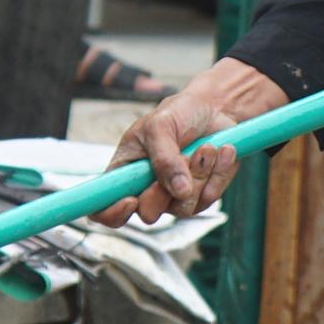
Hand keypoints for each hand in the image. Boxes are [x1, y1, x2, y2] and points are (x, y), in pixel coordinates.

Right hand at [116, 59, 283, 222]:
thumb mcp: (161, 125)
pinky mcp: (201, 196)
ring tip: (206, 146)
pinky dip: (217, 172)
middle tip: (182, 158)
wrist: (214, 109)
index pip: (103, 208)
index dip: (112, 212)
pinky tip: (220, 151)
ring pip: (183, 208)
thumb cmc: (178, 113)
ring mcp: (174, 197)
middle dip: (165, 190)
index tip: (131, 200)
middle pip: (148, 214)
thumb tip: (178, 192)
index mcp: (124, 172)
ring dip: (199, 173)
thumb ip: (164, 158)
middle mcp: (146, 190)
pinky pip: (208, 198)